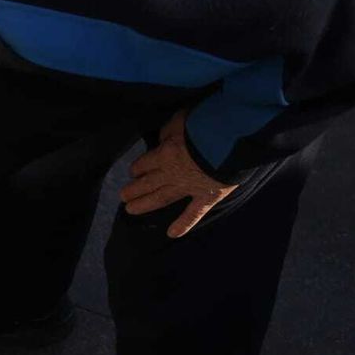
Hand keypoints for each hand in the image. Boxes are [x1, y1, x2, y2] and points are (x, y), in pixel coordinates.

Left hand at [120, 110, 236, 237]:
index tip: (134, 172)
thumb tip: (162, 139)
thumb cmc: (206, 124)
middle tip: (123, 196)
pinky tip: (172, 234)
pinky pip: (193, 213)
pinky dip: (184, 224)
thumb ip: (168, 131)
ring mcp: (188, 187)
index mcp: (164, 155)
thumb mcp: (180, 120)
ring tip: (130, 210)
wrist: (231, 140)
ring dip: (145, 205)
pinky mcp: (207, 197)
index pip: (144, 164)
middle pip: (146, 184)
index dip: (137, 168)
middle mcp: (171, 174)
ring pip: (161, 198)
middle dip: (133, 189)